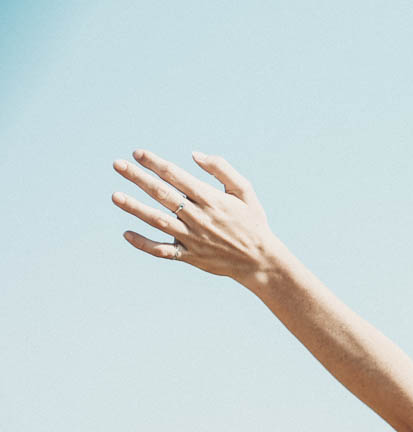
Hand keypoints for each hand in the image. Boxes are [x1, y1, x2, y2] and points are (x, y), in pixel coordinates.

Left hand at [112, 149, 284, 284]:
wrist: (261, 261)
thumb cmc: (253, 222)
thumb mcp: (245, 191)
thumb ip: (221, 169)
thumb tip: (195, 154)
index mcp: (211, 199)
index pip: (176, 175)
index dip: (155, 163)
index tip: (137, 153)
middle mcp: (198, 217)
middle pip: (161, 193)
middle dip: (138, 178)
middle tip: (117, 165)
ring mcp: (192, 238)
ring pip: (157, 220)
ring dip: (135, 208)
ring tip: (115, 196)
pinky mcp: (190, 256)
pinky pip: (162, 250)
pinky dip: (144, 244)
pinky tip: (127, 234)